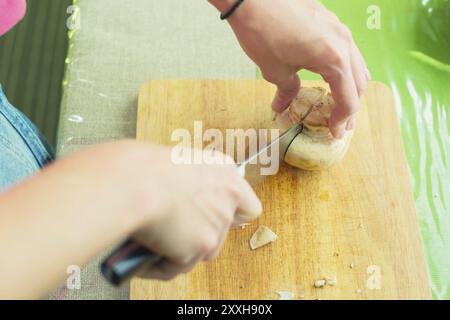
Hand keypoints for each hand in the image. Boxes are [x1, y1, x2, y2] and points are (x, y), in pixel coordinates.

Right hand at [128, 144, 261, 279]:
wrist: (131, 182)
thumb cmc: (141, 167)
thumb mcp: (173, 164)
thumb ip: (189, 183)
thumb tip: (176, 199)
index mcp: (223, 170)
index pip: (247, 205)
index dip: (231, 214)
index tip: (213, 216)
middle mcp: (228, 197)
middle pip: (222, 230)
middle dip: (198, 233)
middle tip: (174, 228)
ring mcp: (218, 223)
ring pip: (203, 251)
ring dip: (180, 250)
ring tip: (154, 240)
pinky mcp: (202, 246)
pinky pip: (178, 265)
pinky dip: (160, 264)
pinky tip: (143, 256)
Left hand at [210, 0, 369, 137]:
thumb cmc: (264, 33)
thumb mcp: (275, 70)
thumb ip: (287, 91)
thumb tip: (282, 106)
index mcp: (335, 60)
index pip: (348, 98)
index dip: (342, 119)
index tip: (334, 132)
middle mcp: (344, 44)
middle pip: (359, 83)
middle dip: (350, 106)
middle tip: (340, 122)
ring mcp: (340, 29)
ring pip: (357, 65)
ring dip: (351, 87)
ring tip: (341, 102)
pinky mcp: (331, 21)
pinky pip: (347, 50)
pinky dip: (345, 68)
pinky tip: (334, 74)